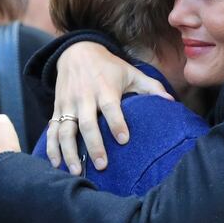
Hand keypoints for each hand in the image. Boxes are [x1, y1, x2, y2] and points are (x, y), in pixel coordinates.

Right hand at [49, 42, 170, 173]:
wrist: (77, 51)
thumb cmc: (109, 67)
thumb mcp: (131, 72)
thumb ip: (152, 87)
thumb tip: (172, 101)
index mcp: (105, 89)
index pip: (111, 107)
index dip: (117, 123)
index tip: (124, 140)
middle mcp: (85, 98)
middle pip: (86, 123)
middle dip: (94, 145)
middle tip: (102, 165)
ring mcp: (68, 105)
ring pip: (65, 130)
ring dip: (69, 152)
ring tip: (76, 171)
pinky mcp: (56, 109)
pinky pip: (51, 130)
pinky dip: (51, 147)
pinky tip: (55, 164)